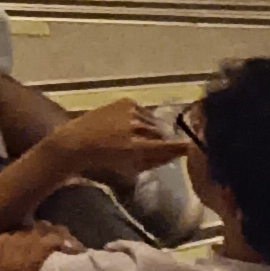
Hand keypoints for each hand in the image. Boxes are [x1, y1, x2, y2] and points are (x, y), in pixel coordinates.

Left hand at [44, 103, 181, 189]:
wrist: (75, 142)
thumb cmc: (102, 161)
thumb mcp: (131, 168)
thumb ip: (155, 161)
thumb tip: (176, 154)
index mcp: (137, 147)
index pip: (169, 145)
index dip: (184, 147)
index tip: (194, 146)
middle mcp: (136, 127)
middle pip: (162, 132)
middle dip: (164, 139)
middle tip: (160, 145)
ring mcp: (130, 111)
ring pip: (154, 121)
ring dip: (153, 129)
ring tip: (144, 136)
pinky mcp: (125, 101)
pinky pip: (144, 111)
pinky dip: (143, 118)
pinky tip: (134, 125)